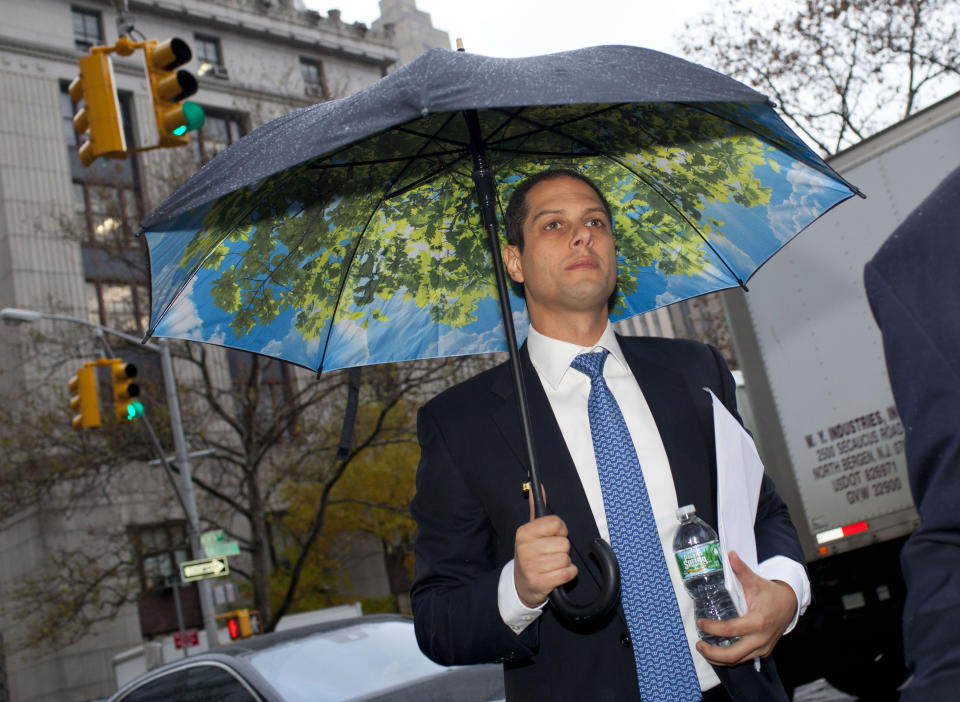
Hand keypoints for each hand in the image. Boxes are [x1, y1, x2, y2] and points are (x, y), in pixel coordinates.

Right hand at [514, 487, 577, 607]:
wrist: (521, 585)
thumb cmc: (531, 555)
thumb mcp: (530, 532)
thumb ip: (536, 508)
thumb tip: (538, 487)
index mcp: (524, 532)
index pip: (557, 523)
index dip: (560, 531)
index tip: (553, 537)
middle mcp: (525, 548)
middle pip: (564, 543)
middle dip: (562, 549)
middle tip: (550, 554)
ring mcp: (530, 566)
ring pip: (566, 558)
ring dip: (564, 563)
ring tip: (552, 565)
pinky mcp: (539, 583)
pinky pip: (567, 573)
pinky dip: (567, 574)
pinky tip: (556, 575)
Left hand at [695, 550, 796, 666]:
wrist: (790, 605)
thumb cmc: (771, 593)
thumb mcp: (756, 582)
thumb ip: (741, 570)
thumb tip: (730, 554)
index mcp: (758, 622)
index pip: (730, 630)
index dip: (712, 628)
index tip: (700, 622)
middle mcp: (760, 639)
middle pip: (733, 654)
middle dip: (713, 653)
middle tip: (699, 644)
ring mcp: (763, 648)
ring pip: (738, 660)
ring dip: (719, 658)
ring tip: (704, 648)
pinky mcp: (763, 651)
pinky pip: (744, 658)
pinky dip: (729, 657)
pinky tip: (717, 650)